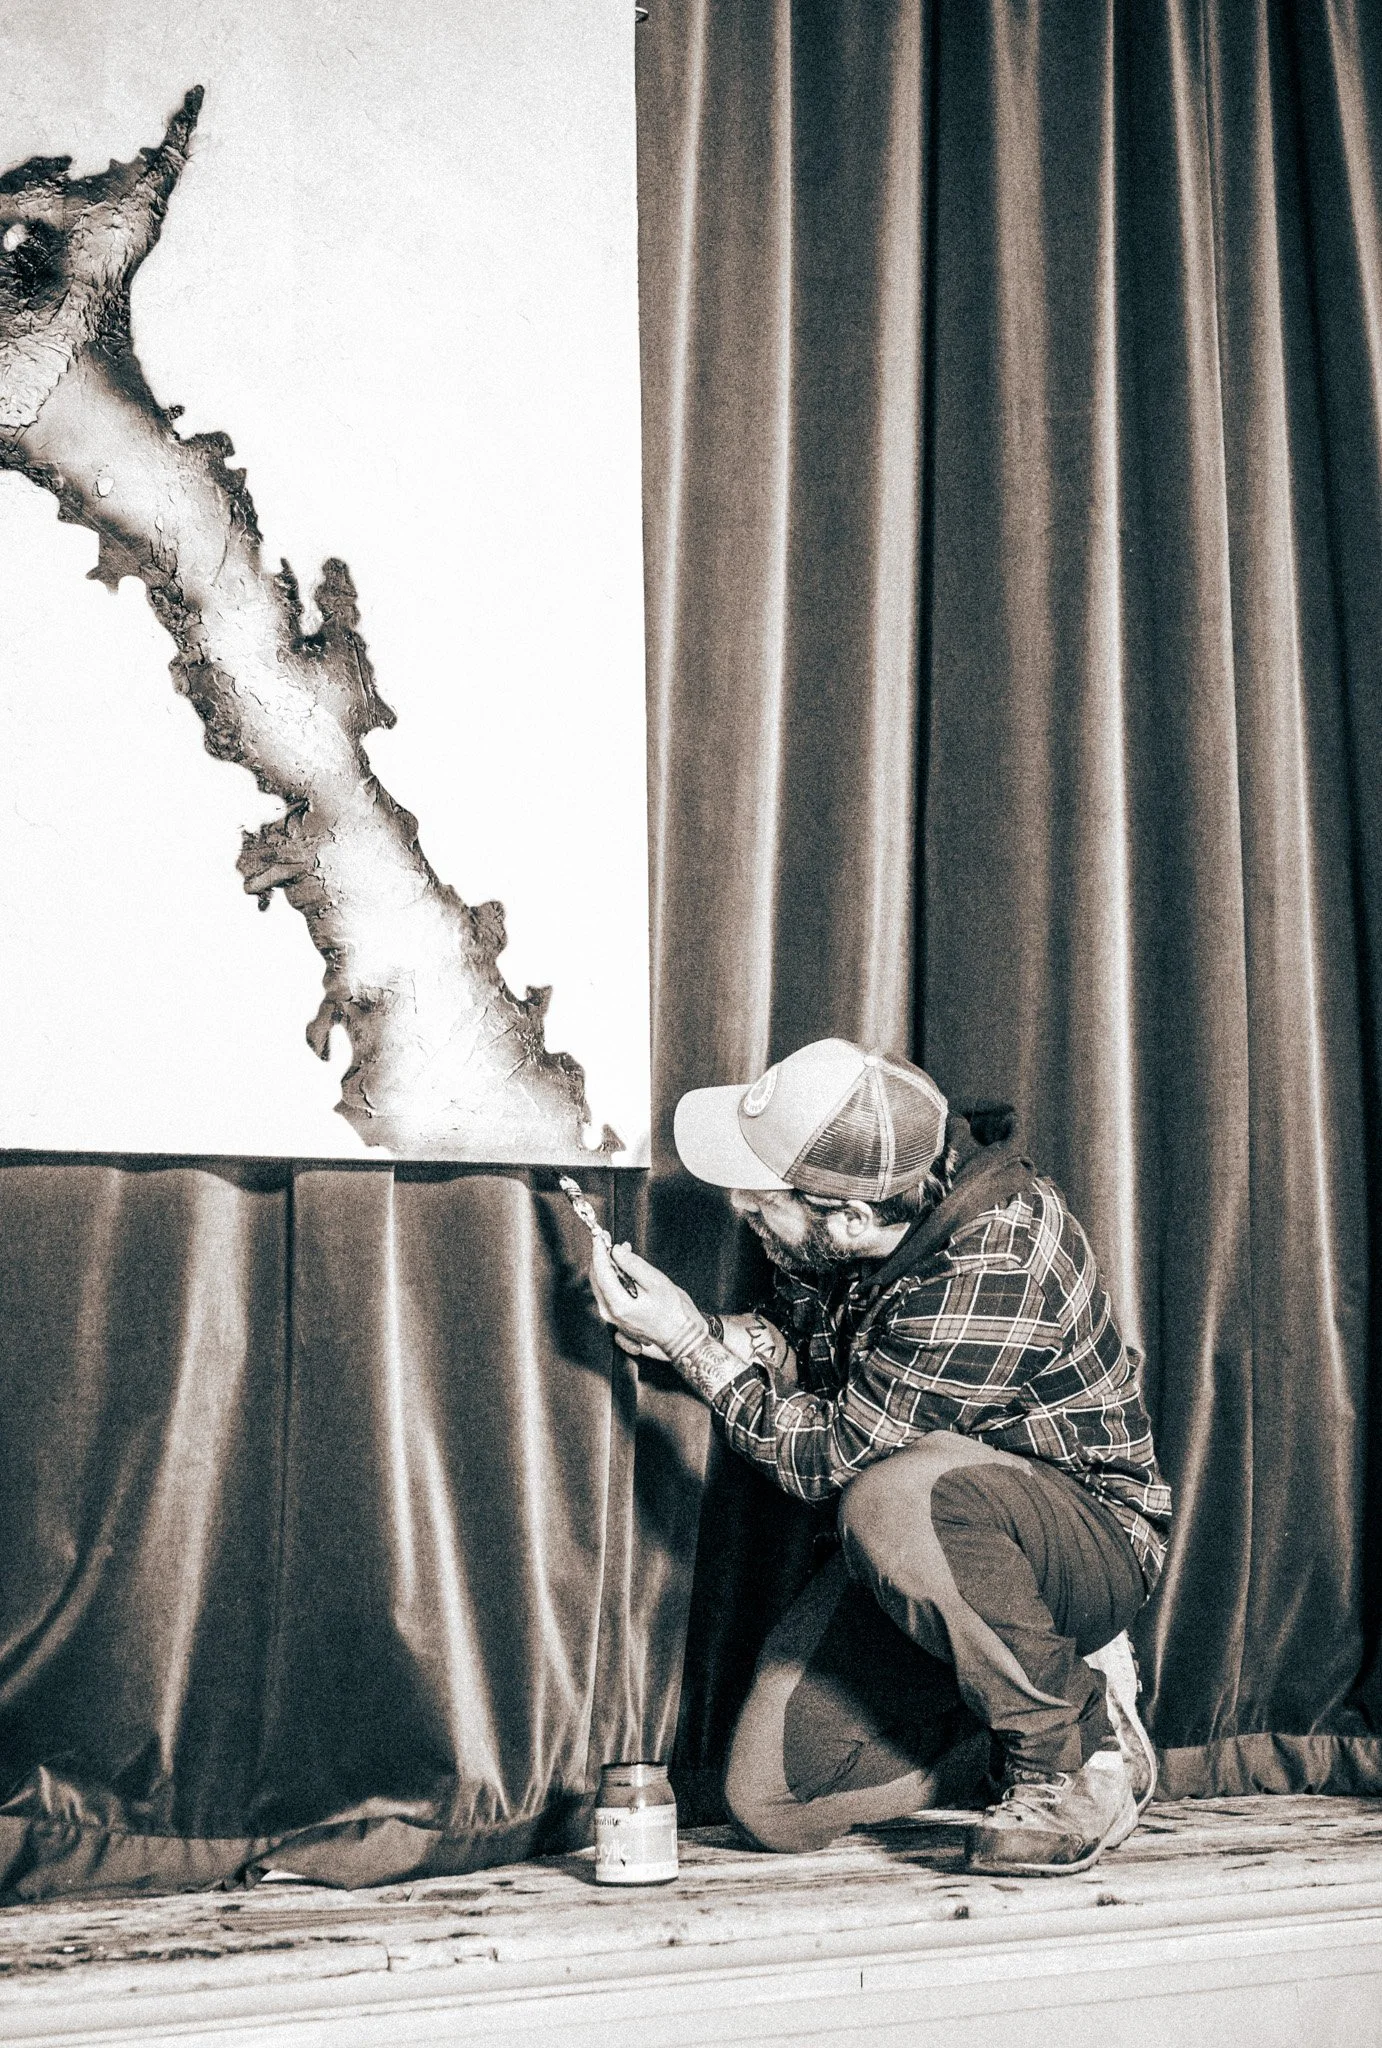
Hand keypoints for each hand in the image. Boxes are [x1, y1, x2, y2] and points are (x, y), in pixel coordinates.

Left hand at [588, 1237, 704, 1357]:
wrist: (682, 1337)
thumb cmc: (674, 1312)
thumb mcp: (656, 1282)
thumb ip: (633, 1265)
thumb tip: (616, 1251)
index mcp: (618, 1305)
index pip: (601, 1272)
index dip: (599, 1251)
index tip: (600, 1236)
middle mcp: (611, 1313)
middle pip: (597, 1279)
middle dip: (602, 1257)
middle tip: (609, 1240)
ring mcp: (613, 1317)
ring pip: (601, 1285)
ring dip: (609, 1266)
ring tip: (622, 1251)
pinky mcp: (618, 1318)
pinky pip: (609, 1293)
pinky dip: (614, 1277)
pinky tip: (624, 1268)